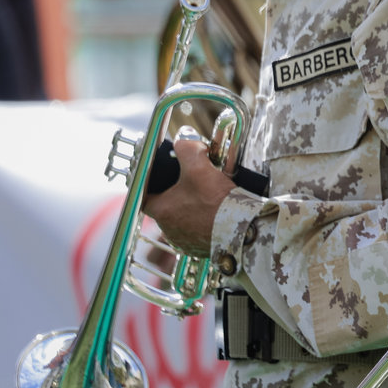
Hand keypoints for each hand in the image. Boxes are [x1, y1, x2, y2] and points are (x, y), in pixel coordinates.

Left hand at [141, 136, 236, 255]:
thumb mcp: (199, 167)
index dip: (152, 183)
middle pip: (165, 206)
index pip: (144, 195)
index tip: (161, 175)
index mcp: (162, 211)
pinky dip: (202, 222)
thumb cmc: (216, 201)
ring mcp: (184, 241)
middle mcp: (168, 229)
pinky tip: (215, 212)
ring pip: (181, 219)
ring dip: (189, 208)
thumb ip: (187, 148)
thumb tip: (183, 138)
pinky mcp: (199, 249)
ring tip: (206, 197)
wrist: (242, 229)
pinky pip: (195, 232)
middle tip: (190, 183)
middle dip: (176, 194)